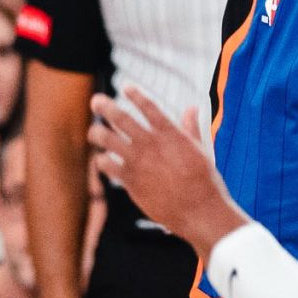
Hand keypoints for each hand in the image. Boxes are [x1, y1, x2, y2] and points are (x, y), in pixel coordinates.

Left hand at [89, 91, 244, 254]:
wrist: (198, 210)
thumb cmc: (204, 180)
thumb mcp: (201, 149)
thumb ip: (191, 127)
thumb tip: (191, 108)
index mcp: (170, 133)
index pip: (148, 106)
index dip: (135, 94)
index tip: (126, 87)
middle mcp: (151, 144)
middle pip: (121, 119)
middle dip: (105, 107)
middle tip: (95, 101)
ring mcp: (138, 162)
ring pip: (107, 140)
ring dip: (97, 133)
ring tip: (94, 131)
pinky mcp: (130, 181)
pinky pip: (107, 165)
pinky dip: (102, 161)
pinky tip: (103, 160)